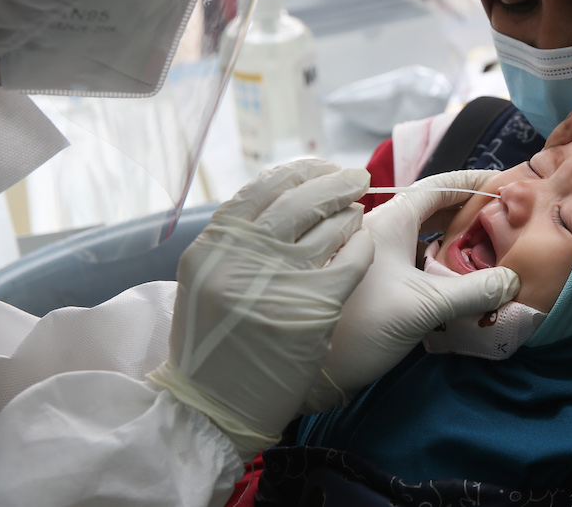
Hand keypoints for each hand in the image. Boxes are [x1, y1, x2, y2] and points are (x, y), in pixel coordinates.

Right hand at [146, 159, 374, 460]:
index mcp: (213, 245)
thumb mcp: (208, 279)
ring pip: (330, 225)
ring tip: (357, 212)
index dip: (301, 170)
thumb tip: (287, 194)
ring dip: (350, 214)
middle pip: (301, 199)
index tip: (323, 167)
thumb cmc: (214, 342)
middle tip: (356, 177)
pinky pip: (352, 259)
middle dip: (336, 182)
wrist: (213, 404)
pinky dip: (361, 246)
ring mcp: (277, 280)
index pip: (264, 186)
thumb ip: (238, 239)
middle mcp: (241, 256)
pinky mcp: (313, 306)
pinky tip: (363, 245)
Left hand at [304, 169, 519, 410]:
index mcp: (389, 220)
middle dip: (468, 211)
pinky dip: (439, 261)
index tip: (505, 182)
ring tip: (488, 249)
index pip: (439, 186)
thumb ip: (473, 291)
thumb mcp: (424, 306)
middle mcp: (379, 229)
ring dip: (454, 238)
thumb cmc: (359, 326)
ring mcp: (373, 255)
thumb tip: (513, 280)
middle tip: (504, 221)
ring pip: (422, 235)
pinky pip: (413, 258)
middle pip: (432, 208)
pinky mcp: (371, 280)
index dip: (473, 182)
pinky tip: (458, 278)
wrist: (309, 370)